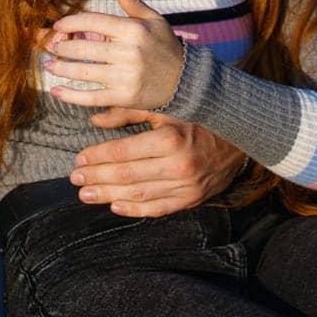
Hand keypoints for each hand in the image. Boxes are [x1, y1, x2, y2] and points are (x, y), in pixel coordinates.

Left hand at [43, 0, 185, 110]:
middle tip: (50, 47)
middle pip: (84, 47)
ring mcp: (125, 76)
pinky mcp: (124, 97)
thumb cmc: (165, 46)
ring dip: (61, 69)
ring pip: (84, 72)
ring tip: (49, 66)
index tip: (58, 26)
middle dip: (62, 47)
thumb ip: (132, 1)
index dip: (71, 22)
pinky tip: (57, 91)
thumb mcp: (153, 20)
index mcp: (133, 29)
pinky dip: (71, 95)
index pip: (93, 21)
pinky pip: (92, 97)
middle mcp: (128, 52)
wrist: (185, 80)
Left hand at [72, 107, 247, 216]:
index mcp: (169, 139)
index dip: (96, 157)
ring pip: (137, 195)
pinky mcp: (192, 199)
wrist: (241, 137)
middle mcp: (177, 166)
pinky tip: (115, 206)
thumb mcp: (165, 106)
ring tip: (86, 194)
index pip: (122, 153)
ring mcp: (186, 186)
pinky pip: (158, 209)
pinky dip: (134, 210)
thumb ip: (128, 111)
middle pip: (125, 176)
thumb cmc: (198, 116)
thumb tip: (95, 119)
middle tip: (75, 179)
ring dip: (108, 195)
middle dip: (96, 177)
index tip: (79, 159)